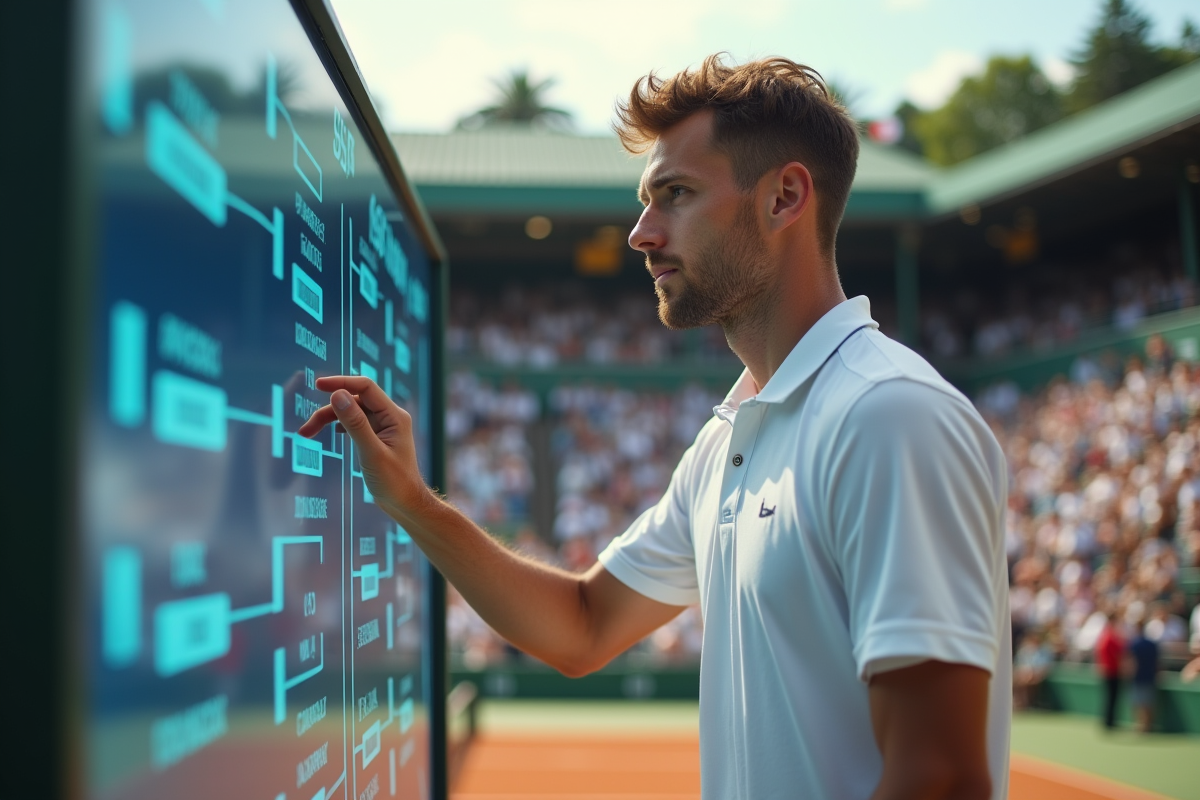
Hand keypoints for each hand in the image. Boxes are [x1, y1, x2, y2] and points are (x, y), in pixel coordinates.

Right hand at [298, 376, 427, 516]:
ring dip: (329, 419)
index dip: (341, 382)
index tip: (318, 385)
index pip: (366, 387)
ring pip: (352, 412)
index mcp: (394, 416)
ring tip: (307, 433)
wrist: (405, 504)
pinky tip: (329, 432)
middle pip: (355, 400)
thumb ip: (355, 423)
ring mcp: (383, 426)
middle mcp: (390, 417)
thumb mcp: (371, 452)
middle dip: (329, 409)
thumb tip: (337, 395)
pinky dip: (339, 425)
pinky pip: (355, 422)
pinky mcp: (376, 436)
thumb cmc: (394, 481)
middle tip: (306, 429)